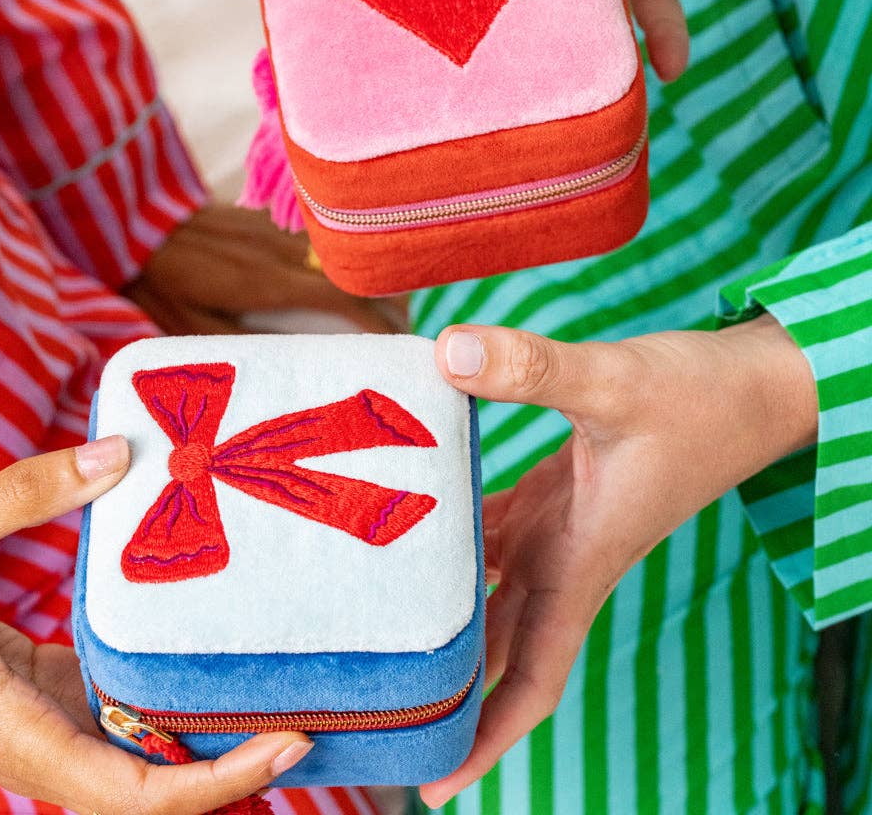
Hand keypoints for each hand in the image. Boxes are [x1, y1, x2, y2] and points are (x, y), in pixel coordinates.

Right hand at [0, 437, 312, 814]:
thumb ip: (22, 493)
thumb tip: (118, 454)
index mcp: (12, 729)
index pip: (129, 795)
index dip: (213, 784)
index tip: (285, 745)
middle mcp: (34, 741)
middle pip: (148, 790)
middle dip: (228, 768)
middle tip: (305, 720)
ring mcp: (40, 719)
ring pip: (135, 756)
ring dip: (202, 738)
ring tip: (273, 691)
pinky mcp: (42, 692)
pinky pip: (115, 713)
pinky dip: (163, 700)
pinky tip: (201, 657)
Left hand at [124, 203, 405, 333]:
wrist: (129, 221)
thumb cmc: (156, 282)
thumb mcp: (189, 328)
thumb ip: (238, 346)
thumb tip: (281, 369)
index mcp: (266, 282)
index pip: (342, 299)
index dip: (378, 322)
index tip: (400, 344)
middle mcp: (280, 251)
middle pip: (355, 271)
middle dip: (388, 297)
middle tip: (408, 326)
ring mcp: (275, 230)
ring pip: (341, 251)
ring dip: (368, 274)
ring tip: (391, 300)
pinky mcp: (265, 219)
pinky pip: (316, 237)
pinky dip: (341, 256)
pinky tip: (350, 269)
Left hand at [420, 314, 816, 806]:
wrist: (753, 385)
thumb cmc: (701, 397)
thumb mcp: (615, 381)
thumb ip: (532, 369)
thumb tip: (449, 351)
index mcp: (583, 562)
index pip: (533, 678)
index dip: (487, 738)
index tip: (431, 783)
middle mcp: (566, 557)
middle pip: (497, 645)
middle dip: (445, 678)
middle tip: (371, 687)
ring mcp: (562, 525)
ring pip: (489, 585)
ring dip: (441, 600)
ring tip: (370, 603)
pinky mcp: (560, 490)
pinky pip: (494, 524)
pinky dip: (456, 527)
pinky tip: (414, 508)